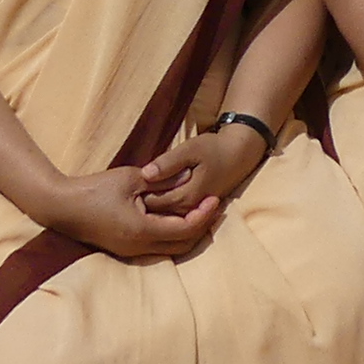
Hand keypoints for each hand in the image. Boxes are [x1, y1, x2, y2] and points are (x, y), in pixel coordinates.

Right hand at [28, 164, 221, 261]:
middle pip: (183, 245)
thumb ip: (163, 181)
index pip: (185, 229)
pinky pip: (157, 246)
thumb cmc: (94, 189)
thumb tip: (189, 177)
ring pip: (171, 248)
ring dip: (188, 232)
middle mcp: (139, 247)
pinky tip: (176, 216)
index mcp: (142, 231)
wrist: (61, 206)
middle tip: (213, 207)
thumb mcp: (132, 179)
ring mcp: (131, 251)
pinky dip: (172, 234)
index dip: (204, 215)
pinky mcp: (124, 248)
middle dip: (202, 227)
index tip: (215, 199)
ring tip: (200, 210)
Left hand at [137, 122, 269, 218]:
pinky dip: (161, 206)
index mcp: (186, 196)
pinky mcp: (195, 209)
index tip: (125, 185)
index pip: (152, 202)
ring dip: (149, 207)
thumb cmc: (213, 148)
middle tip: (124, 192)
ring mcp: (193, 211)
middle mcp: (190, 209)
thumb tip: (145, 174)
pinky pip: (172, 213)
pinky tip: (151, 195)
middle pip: (156, 213)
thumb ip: (168, 163)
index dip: (136, 195)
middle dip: (140, 204)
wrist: (238, 155)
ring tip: (133, 195)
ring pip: (163, 215)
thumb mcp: (190, 149)